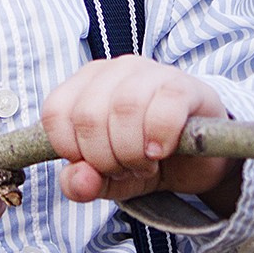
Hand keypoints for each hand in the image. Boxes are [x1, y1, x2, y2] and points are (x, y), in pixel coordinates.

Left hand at [40, 57, 242, 212]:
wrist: (198, 159)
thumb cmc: (142, 158)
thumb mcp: (105, 179)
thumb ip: (81, 182)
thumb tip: (78, 180)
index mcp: (85, 83)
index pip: (56, 113)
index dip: (72, 150)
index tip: (95, 164)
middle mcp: (114, 69)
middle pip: (88, 115)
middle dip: (105, 157)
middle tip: (126, 167)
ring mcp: (151, 72)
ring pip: (125, 108)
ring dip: (132, 152)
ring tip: (145, 162)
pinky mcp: (185, 86)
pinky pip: (165, 109)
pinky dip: (160, 139)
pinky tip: (162, 151)